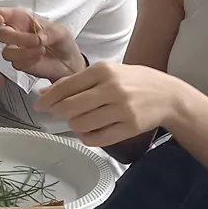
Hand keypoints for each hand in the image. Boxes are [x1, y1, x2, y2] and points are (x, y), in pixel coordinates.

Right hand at [0, 6, 85, 81]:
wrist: (68, 62)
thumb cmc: (62, 41)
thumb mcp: (60, 31)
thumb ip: (50, 32)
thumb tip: (39, 38)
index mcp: (20, 18)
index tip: (0, 21)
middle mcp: (15, 32)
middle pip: (1, 34)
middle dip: (19, 38)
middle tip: (37, 40)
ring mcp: (15, 49)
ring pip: (7, 52)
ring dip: (25, 52)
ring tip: (41, 50)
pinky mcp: (19, 62)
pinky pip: (15, 63)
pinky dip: (29, 60)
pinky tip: (39, 57)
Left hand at [35, 62, 182, 146]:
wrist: (168, 96)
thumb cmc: (134, 81)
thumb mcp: (107, 72)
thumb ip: (76, 81)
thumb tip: (44, 91)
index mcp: (103, 70)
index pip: (66, 87)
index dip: (48, 99)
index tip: (39, 106)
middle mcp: (112, 88)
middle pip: (70, 108)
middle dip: (59, 113)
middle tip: (58, 115)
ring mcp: (121, 109)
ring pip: (81, 124)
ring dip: (74, 126)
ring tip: (79, 121)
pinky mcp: (129, 127)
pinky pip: (96, 138)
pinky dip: (87, 137)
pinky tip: (90, 131)